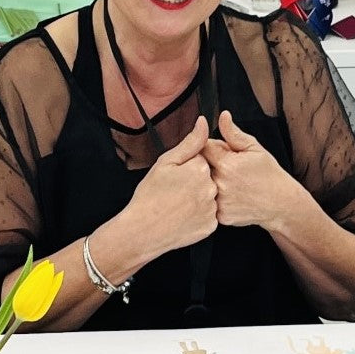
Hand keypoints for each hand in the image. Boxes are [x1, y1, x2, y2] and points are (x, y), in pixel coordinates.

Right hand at [125, 116, 217, 256]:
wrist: (142, 230)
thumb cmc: (150, 196)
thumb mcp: (166, 162)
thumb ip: (190, 142)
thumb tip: (203, 123)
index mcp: (200, 169)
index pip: (202, 160)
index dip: (187, 167)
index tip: (175, 177)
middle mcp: (211, 188)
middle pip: (208, 178)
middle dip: (194, 182)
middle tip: (175, 192)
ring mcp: (212, 209)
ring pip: (209, 197)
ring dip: (198, 198)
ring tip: (178, 205)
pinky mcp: (210, 226)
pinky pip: (209, 216)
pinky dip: (199, 216)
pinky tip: (183, 216)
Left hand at [203, 110, 290, 228]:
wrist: (281, 203)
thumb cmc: (270, 174)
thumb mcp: (254, 148)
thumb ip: (233, 133)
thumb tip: (222, 116)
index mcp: (226, 164)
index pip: (202, 148)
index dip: (210, 147)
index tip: (220, 152)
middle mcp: (219, 184)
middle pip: (200, 168)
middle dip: (210, 165)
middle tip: (229, 170)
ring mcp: (219, 202)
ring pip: (204, 186)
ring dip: (211, 182)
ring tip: (233, 183)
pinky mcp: (221, 216)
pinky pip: (210, 203)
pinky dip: (217, 199)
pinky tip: (232, 197)